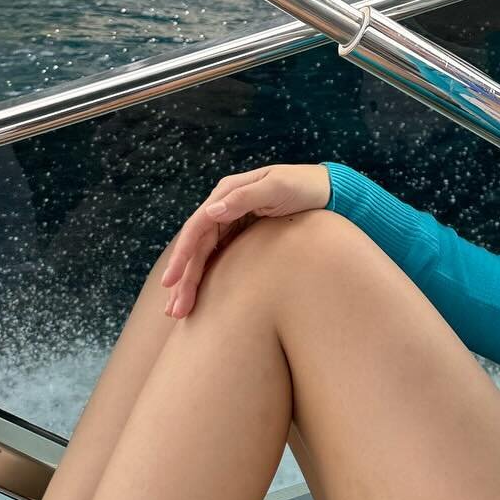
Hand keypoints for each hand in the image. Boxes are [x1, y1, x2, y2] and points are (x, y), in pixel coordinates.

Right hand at [159, 163, 331, 318]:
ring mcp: (232, 220)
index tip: (172, 280)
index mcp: (228, 192)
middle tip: (175, 310)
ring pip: (204, 255)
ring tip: (178, 313)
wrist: (327, 190)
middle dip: (183, 278)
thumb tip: (210, 212)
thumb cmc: (303, 187)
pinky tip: (199, 297)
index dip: (183, 254)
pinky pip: (218, 257)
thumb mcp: (278, 188)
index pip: (198, 226)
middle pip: (197, 246)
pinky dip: (206, 277)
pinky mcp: (241, 233)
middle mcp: (224, 206)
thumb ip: (244, 198)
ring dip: (190, 283)